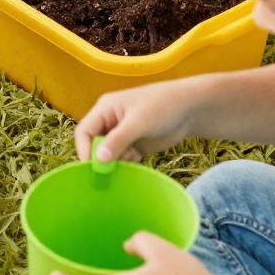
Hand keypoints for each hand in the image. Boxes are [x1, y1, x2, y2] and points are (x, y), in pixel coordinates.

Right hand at [75, 79, 197, 163]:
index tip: (92, 167)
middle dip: (102, 158)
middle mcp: (109, 122)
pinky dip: (127, 163)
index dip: (84, 149)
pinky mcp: (133, 145)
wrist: (189, 110)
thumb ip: (118, 140)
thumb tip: (98, 159)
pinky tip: (139, 157)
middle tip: (114, 168)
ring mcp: (122, 134)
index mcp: (105, 109)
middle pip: (94, 145)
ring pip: (108, 155)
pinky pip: (122, 159)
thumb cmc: (162, 106)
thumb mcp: (138, 122)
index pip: (84, 131)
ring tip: (133, 156)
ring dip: (117, 161)